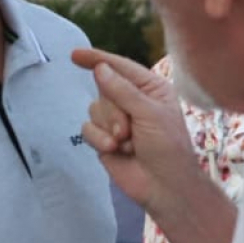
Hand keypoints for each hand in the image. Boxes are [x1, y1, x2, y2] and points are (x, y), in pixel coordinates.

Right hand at [69, 48, 197, 211]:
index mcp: (150, 88)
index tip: (75, 55)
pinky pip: (87, 128)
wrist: (163, 187)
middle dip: (112, 111)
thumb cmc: (168, 147)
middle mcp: (132, 100)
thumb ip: (122, 90)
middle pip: (103, 89)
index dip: (97, 59)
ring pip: (94, 109)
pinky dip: (99, 139)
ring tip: (127, 144)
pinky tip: (115, 151)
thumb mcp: (149, 113)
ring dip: (108, 127)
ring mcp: (116, 120)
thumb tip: (100, 68)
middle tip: (128, 131)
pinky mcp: (104, 139)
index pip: (120, 67)